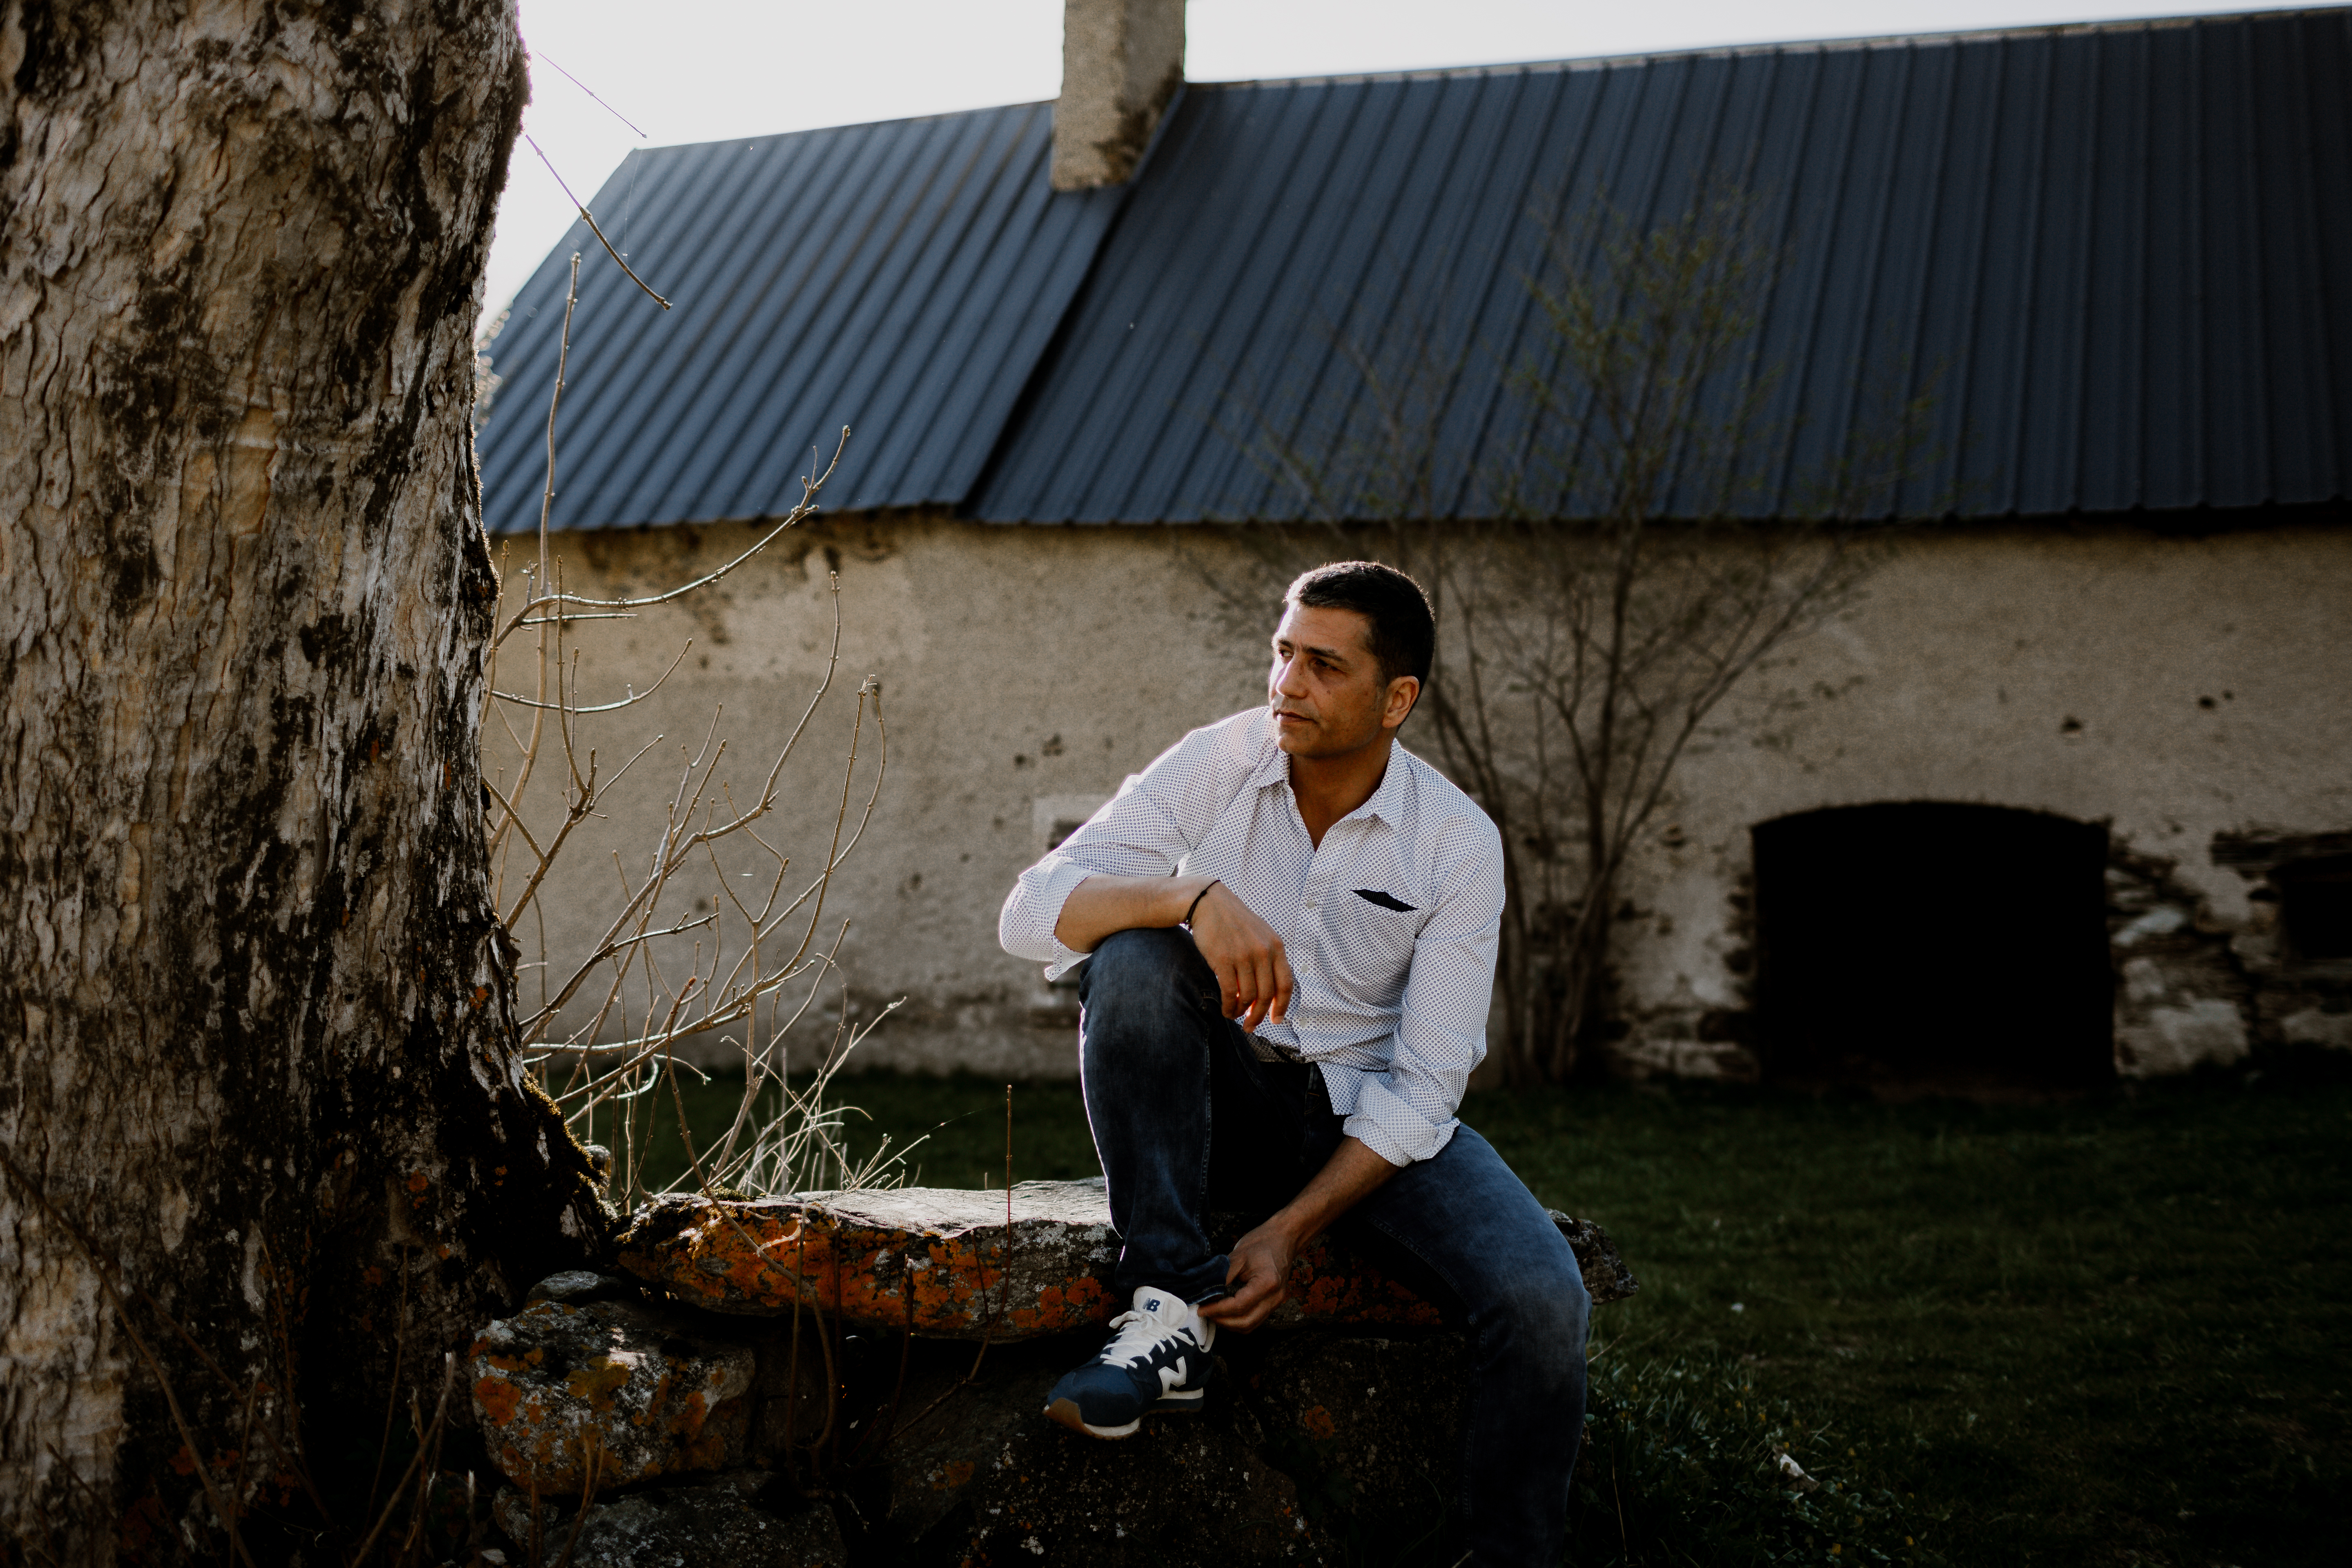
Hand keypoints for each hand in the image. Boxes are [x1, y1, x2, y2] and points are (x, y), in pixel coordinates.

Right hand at [1186, 881, 1293, 1030]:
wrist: (1209, 903)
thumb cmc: (1234, 922)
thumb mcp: (1261, 935)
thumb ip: (1268, 959)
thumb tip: (1270, 992)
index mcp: (1276, 946)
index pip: (1285, 984)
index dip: (1282, 1006)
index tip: (1276, 1020)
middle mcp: (1263, 952)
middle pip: (1267, 995)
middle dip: (1259, 1016)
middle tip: (1251, 1026)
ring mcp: (1244, 956)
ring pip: (1248, 996)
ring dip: (1241, 1012)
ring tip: (1235, 1015)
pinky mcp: (1224, 960)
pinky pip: (1231, 993)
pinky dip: (1229, 1007)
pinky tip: (1226, 1010)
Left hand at [1197, 1220, 1297, 1332]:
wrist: (1283, 1238)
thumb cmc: (1261, 1243)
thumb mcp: (1237, 1256)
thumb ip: (1222, 1278)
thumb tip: (1205, 1295)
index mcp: (1267, 1283)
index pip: (1239, 1306)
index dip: (1217, 1310)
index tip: (1201, 1309)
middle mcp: (1275, 1297)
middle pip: (1245, 1322)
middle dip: (1222, 1321)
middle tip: (1205, 1312)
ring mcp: (1276, 1303)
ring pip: (1250, 1325)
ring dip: (1229, 1323)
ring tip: (1213, 1313)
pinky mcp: (1273, 1304)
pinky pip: (1254, 1320)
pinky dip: (1238, 1321)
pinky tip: (1226, 1313)